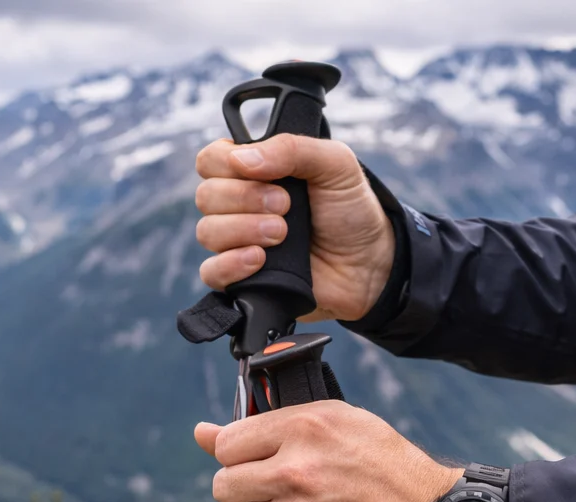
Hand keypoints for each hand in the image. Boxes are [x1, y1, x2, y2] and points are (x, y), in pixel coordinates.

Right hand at [194, 135, 394, 322]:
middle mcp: (239, 205)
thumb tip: (242, 158)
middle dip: (246, 199)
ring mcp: (238, 243)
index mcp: (254, 172)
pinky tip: (259, 260)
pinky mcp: (242, 278)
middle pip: (206, 196)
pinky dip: (231, 265)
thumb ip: (292, 148)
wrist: (369, 265)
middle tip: (286, 207)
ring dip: (243, 230)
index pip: (210, 160)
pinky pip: (211, 273)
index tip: (263, 172)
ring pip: (207, 232)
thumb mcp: (335, 164)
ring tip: (282, 235)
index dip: (227, 164)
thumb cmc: (351, 211)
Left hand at [195, 402, 459, 501]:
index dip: (239, 455)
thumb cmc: (392, 472)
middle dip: (243, 491)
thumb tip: (202, 433)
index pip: (227, 444)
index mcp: (305, 429)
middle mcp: (296, 473)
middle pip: (224, 486)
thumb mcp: (341, 425)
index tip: (257, 463)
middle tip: (277, 494)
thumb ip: (269, 426)